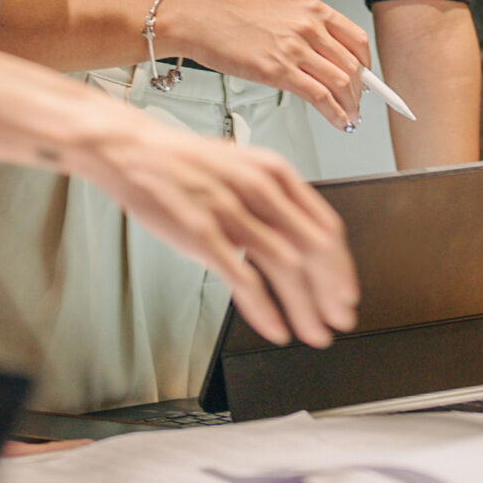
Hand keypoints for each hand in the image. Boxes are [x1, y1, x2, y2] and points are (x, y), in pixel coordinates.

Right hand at [63, 106, 357, 348]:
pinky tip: (275, 327)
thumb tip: (304, 242)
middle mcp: (259, 188)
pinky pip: (243, 278)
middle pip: (314, 248)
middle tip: (339, 320)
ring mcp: (230, 210)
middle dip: (332, 292)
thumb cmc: (188, 165)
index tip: (347, 293)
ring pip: (285, 267)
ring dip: (305, 307)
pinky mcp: (202, 233)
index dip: (342, 267)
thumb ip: (275, 202)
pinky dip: (265, 309)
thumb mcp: (244, 168)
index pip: (326, 226)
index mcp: (275, 173)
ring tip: (312, 332)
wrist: (135, 151)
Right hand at [166, 0, 370, 129]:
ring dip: (351, 107)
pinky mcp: (279, 70)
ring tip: (350, 119)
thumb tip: (334, 65)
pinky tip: (338, 122)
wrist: (205, 22)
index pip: (357, 40)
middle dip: (360, 92)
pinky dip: (335, 113)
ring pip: (341, 83)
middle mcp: (309, 26)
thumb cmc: (237, 22)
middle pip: (352, 65)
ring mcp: (295, 48)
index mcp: (313, 9)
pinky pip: (320, 96)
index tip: (366, 80)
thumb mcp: (283, 14)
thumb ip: (310, 34)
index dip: (367, 65)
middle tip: (357, 106)